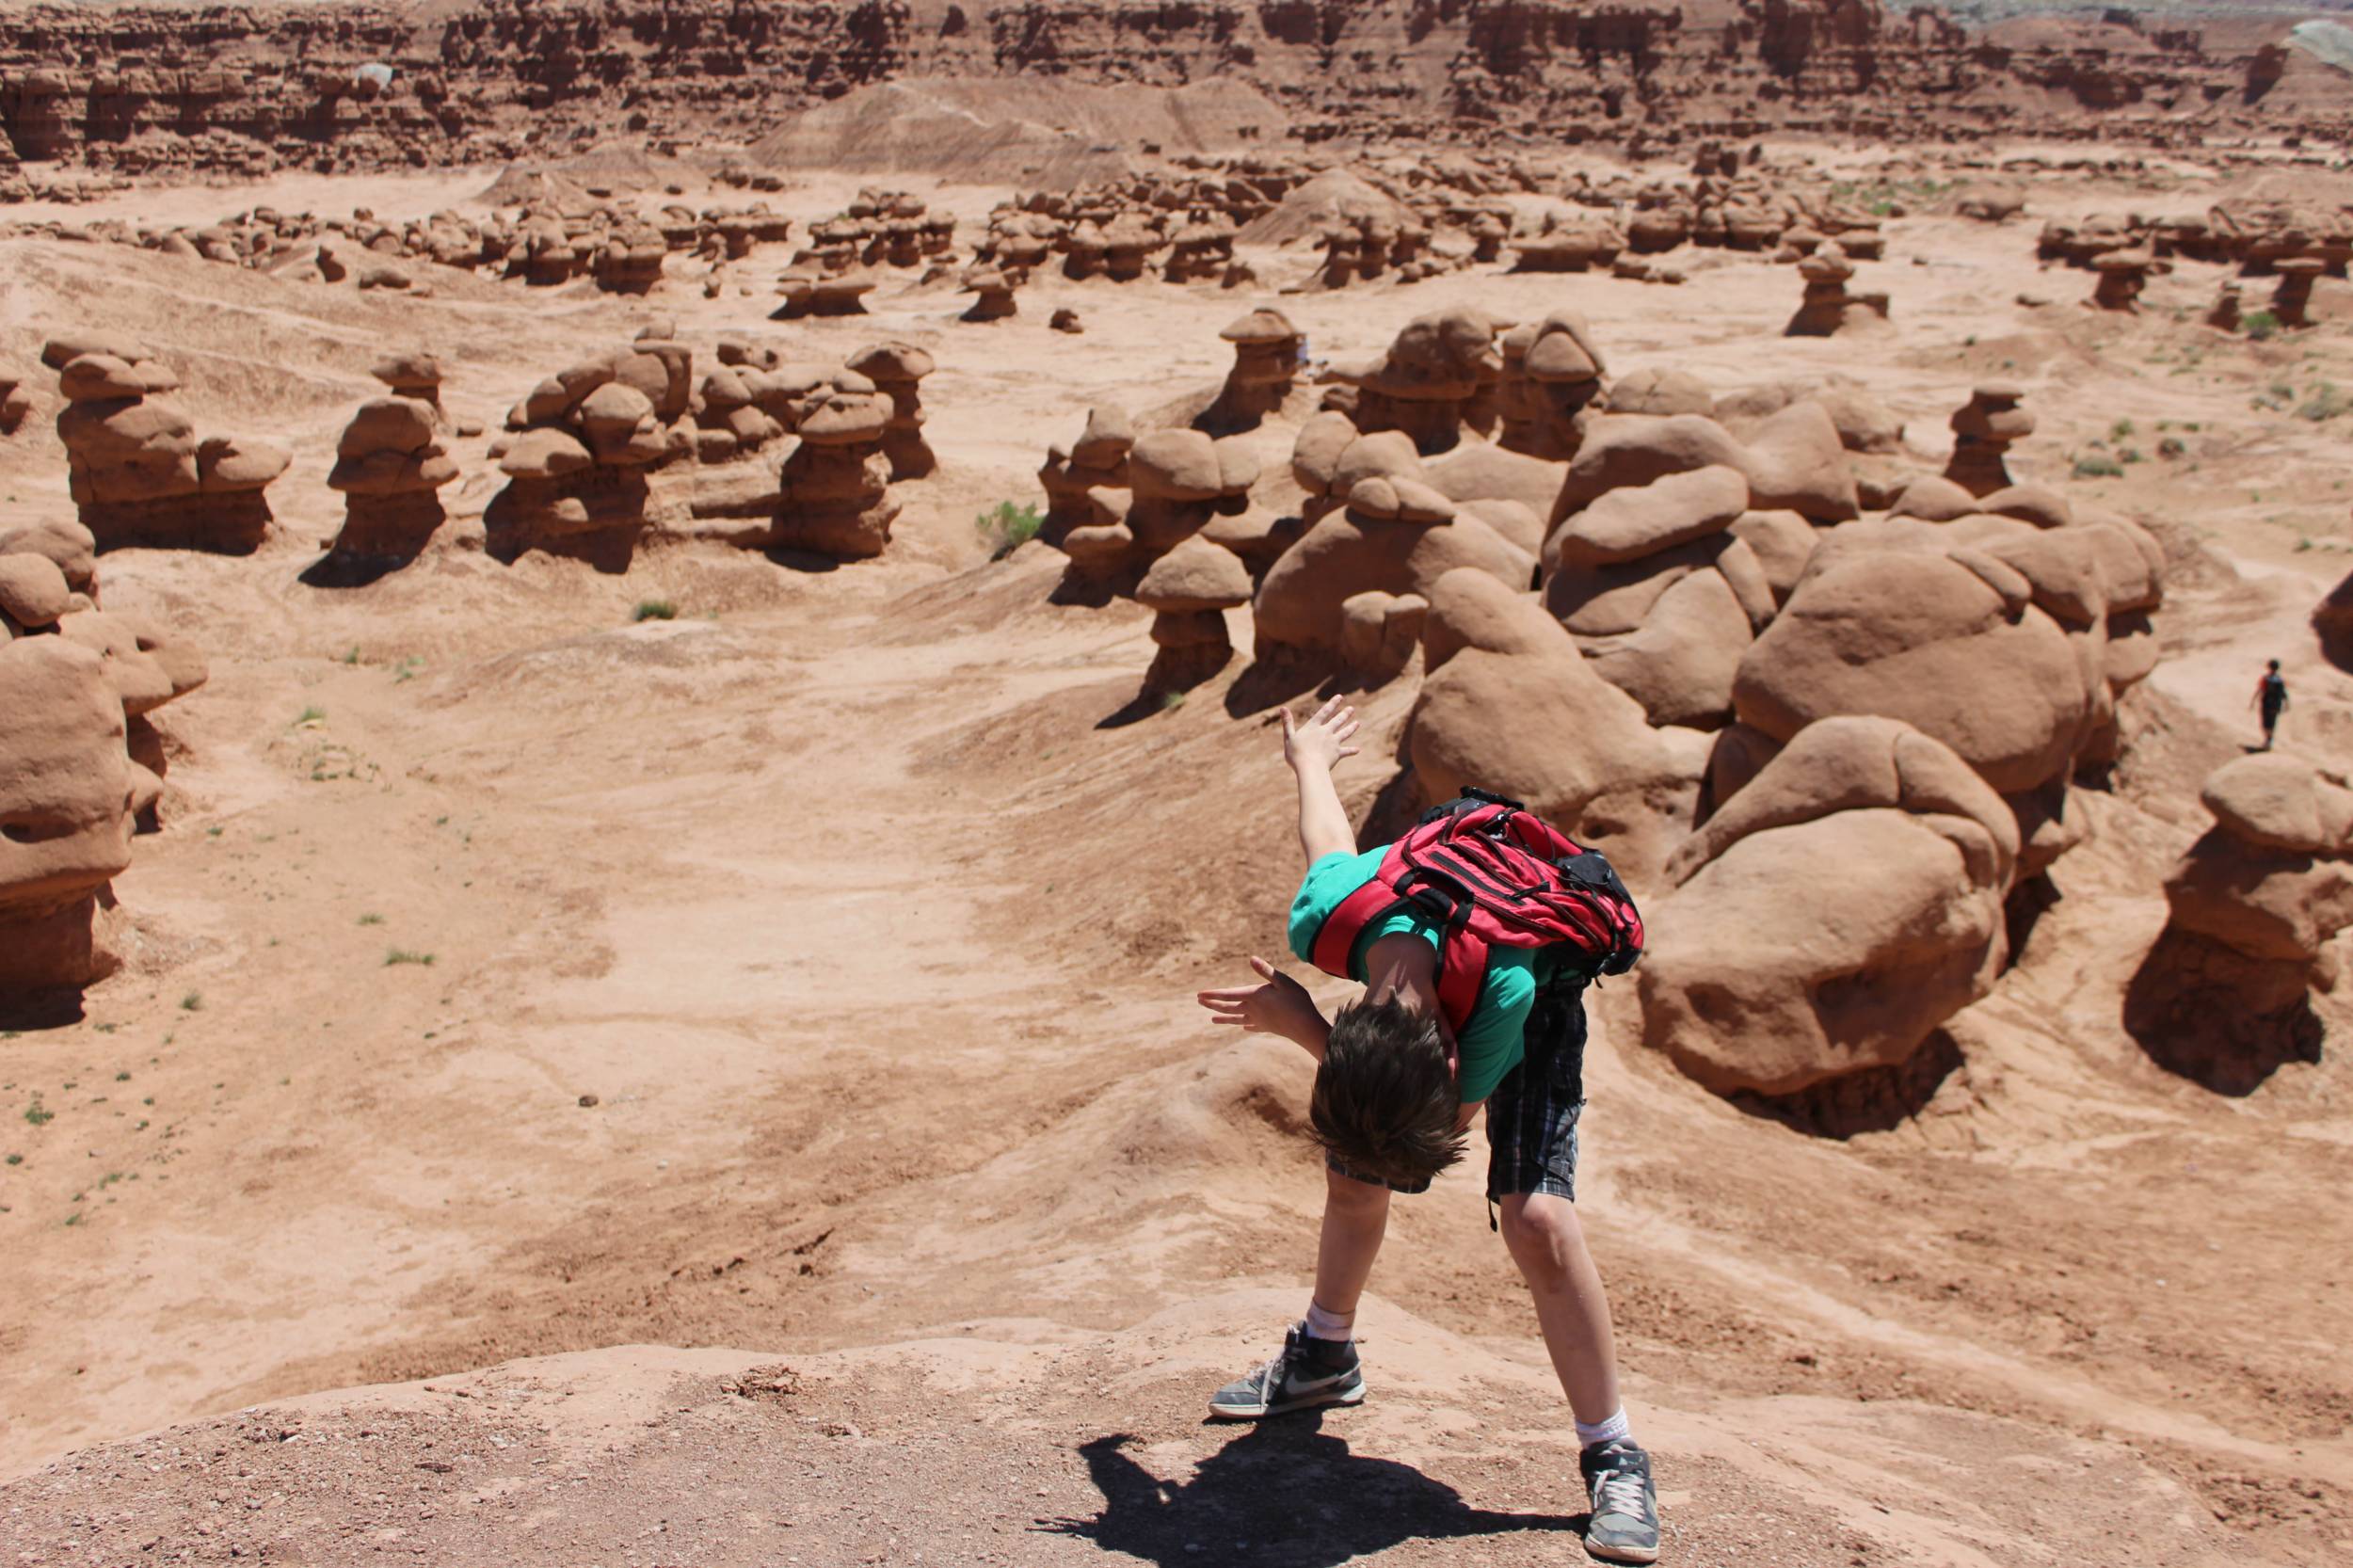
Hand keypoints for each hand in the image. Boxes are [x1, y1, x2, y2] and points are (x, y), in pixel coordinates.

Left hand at [1197, 956, 1324, 1043]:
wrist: (1305, 1027)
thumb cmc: (1297, 1001)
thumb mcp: (1283, 981)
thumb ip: (1266, 971)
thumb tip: (1251, 958)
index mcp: (1254, 996)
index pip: (1228, 995)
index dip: (1213, 994)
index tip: (1200, 994)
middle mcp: (1253, 1009)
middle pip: (1228, 1008)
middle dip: (1213, 1004)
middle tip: (1200, 1002)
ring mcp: (1259, 1020)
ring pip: (1236, 1019)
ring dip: (1223, 1019)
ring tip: (1212, 1020)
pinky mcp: (1268, 1027)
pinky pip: (1252, 1026)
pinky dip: (1245, 1025)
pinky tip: (1244, 1027)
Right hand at [1281, 695, 1360, 774]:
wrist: (1310, 768)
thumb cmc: (1296, 754)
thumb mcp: (1289, 737)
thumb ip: (1287, 723)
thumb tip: (1282, 708)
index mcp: (1313, 727)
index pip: (1324, 712)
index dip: (1332, 704)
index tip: (1340, 697)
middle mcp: (1325, 732)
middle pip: (1337, 721)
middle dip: (1345, 714)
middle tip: (1351, 709)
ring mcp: (1333, 742)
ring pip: (1344, 733)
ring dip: (1351, 728)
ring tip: (1358, 723)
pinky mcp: (1337, 754)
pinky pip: (1346, 751)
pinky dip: (1351, 751)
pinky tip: (1357, 750)